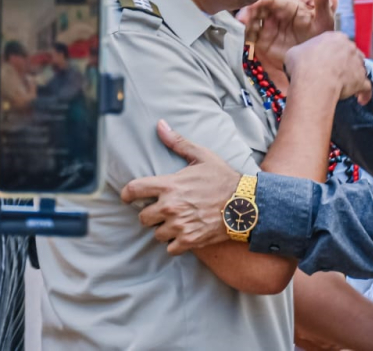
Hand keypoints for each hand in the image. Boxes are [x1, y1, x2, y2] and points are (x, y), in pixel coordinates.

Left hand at [121, 120, 239, 254]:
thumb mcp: (202, 156)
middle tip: (164, 209)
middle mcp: (170, 207)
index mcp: (170, 185)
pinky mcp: (189, 240)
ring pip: (156, 234)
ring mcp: (179, 225)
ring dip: (164, 229)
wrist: (246, 204)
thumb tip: (160, 125)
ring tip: (177, 221)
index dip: (127, 194)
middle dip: (151, 214)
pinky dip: (175, 243)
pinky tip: (185, 233)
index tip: (130, 197)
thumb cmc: (223, 178)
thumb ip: (178, 142)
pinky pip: (170, 248)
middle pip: (142, 217)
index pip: (133, 190)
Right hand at [239, 0, 333, 66]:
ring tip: (240, 29)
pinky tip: (242, 38)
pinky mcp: (262, 42)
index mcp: (287, 5)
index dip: (258, 0)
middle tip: (241, 19)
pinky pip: (249, 36)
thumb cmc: (322, 36)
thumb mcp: (324, 18)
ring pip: (251, 21)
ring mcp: (267, 28)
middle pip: (256, 8)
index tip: (250, 5)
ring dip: (244, 23)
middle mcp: (275, 14)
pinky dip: (243, 36)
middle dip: (247, 12)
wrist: (317, 61)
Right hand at [286, 32, 371, 102]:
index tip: (327, 61)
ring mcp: (358, 64)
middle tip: (336, 74)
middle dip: (346, 63)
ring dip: (355, 77)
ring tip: (347, 87)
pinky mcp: (361, 80)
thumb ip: (302, 52)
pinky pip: (367, 87)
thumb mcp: (294, 52)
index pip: (338, 43)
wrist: (314, 81)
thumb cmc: (303, 65)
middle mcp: (350, 48)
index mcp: (335, 38)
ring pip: (360, 69)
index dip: (332, 53)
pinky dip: (365, 94)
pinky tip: (361, 100)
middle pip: (351, 54)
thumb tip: (300, 58)